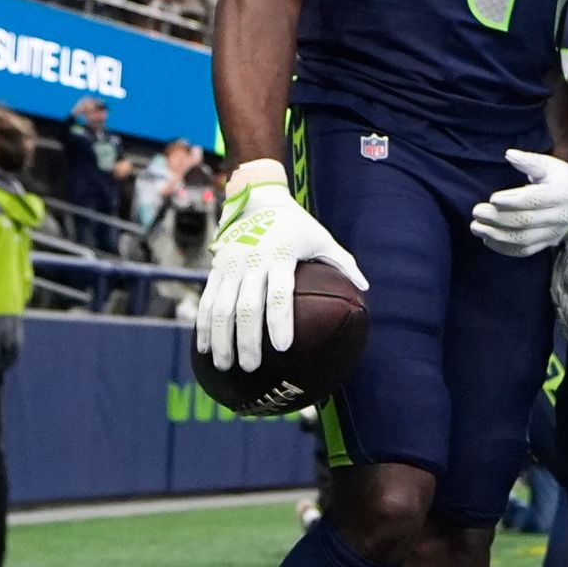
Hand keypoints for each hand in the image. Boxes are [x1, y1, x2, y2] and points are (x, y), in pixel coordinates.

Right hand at [195, 159, 368, 371]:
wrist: (257, 199)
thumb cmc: (296, 224)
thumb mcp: (321, 237)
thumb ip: (342, 261)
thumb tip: (364, 287)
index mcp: (279, 255)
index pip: (279, 293)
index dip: (280, 319)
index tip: (283, 346)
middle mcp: (251, 261)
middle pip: (246, 307)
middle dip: (246, 340)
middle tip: (251, 367)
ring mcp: (230, 265)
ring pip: (221, 307)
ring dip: (220, 339)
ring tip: (224, 366)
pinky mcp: (216, 269)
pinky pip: (207, 301)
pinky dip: (203, 326)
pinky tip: (203, 349)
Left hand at [467, 148, 567, 257]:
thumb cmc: (558, 177)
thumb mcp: (548, 164)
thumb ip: (529, 161)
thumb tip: (509, 154)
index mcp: (564, 193)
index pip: (536, 200)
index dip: (513, 201)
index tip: (492, 199)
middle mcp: (562, 216)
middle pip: (526, 221)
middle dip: (498, 218)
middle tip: (476, 212)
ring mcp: (555, 233)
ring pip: (524, 239)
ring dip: (497, 235)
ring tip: (476, 227)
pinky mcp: (548, 244)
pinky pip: (524, 251)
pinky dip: (504, 248)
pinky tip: (487, 239)